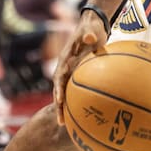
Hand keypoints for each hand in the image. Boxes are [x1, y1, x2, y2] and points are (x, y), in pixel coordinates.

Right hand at [54, 9, 109, 125]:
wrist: (92, 26)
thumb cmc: (92, 27)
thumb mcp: (91, 29)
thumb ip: (90, 34)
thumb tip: (90, 38)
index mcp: (65, 58)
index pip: (59, 76)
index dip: (59, 88)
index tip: (60, 100)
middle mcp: (64, 66)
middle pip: (58, 89)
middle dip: (58, 105)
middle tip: (60, 121)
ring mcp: (69, 71)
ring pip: (64, 91)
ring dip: (63, 107)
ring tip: (64, 124)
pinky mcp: (76, 73)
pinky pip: (74, 89)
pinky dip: (75, 101)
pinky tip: (81, 113)